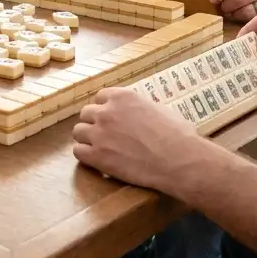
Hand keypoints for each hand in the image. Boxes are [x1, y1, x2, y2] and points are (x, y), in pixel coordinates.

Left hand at [72, 87, 206, 192]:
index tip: (111, 118)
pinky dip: (86, 156)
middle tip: (105, 135)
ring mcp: (99, 133)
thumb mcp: (157, 109)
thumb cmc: (177, 134)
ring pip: (78, 132)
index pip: (100, 97)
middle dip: (94, 123)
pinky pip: (78, 152)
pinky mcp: (96, 156)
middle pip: (86, 114)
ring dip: (87, 139)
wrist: (178, 159)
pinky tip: (96, 160)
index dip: (105, 108)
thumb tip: (137, 114)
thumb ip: (138, 108)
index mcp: (121, 97)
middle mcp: (106, 112)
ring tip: (99, 148)